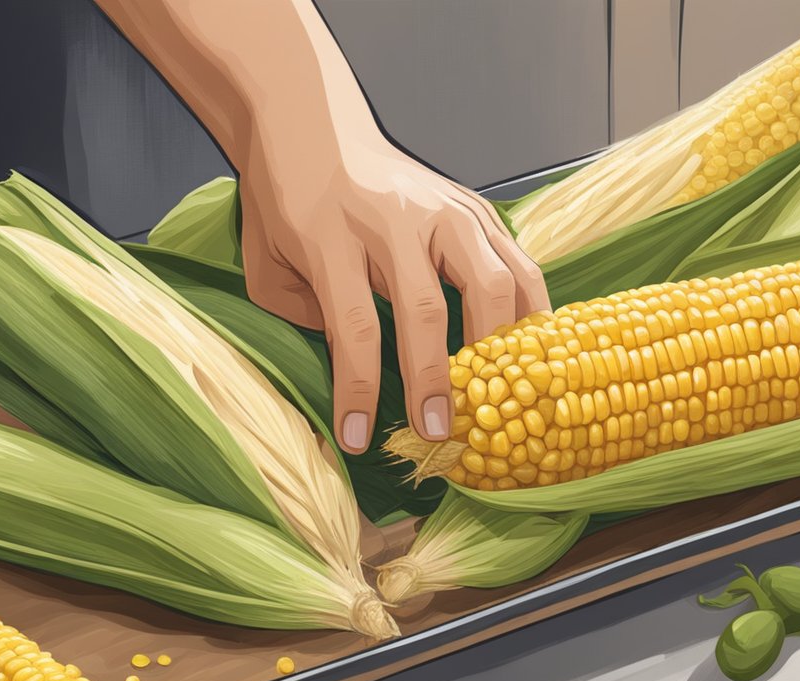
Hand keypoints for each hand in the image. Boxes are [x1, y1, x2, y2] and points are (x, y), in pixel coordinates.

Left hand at [239, 135, 549, 453]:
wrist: (311, 124)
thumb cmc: (287, 204)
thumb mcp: (270, 268)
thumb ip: (308, 323)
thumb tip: (362, 384)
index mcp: (330, 236)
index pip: (352, 325)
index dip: (358, 390)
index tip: (357, 437)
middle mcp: (393, 219)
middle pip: (426, 306)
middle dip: (435, 377)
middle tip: (438, 429)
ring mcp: (442, 208)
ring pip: (488, 280)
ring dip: (494, 348)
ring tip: (493, 396)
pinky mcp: (474, 206)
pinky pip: (517, 262)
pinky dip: (528, 310)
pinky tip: (526, 351)